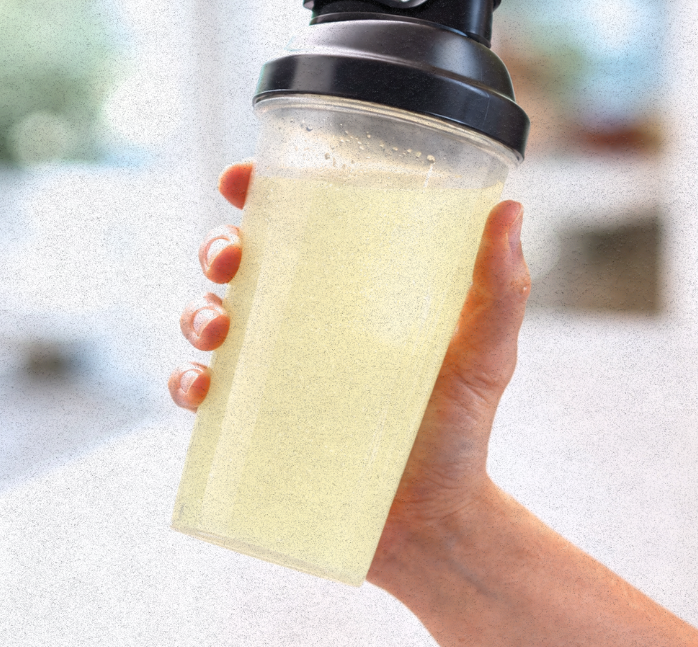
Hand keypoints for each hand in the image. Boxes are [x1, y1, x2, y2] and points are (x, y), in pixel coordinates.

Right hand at [169, 161, 529, 586]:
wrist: (436, 518)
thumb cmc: (460, 425)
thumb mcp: (486, 352)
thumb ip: (500, 286)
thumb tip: (511, 208)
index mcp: (349, 288)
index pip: (296, 224)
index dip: (258, 193)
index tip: (241, 178)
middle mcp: (304, 321)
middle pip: (240, 265)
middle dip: (217, 247)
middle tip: (230, 257)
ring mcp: (274, 373)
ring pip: (207, 321)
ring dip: (196, 312)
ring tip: (218, 327)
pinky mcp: (254, 423)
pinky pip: (201, 395)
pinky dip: (186, 384)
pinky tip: (201, 387)